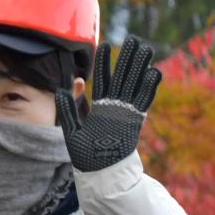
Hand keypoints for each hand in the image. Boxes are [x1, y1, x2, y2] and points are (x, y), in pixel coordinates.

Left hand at [56, 36, 160, 171]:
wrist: (101, 174)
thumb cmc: (85, 156)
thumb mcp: (72, 131)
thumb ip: (68, 110)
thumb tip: (60, 89)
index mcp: (100, 107)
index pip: (103, 79)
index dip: (104, 63)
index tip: (105, 46)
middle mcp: (115, 107)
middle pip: (123, 77)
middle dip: (128, 58)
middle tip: (134, 40)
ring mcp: (126, 113)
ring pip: (135, 85)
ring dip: (141, 67)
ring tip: (147, 49)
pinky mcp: (136, 121)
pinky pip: (144, 101)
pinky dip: (149, 87)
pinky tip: (154, 72)